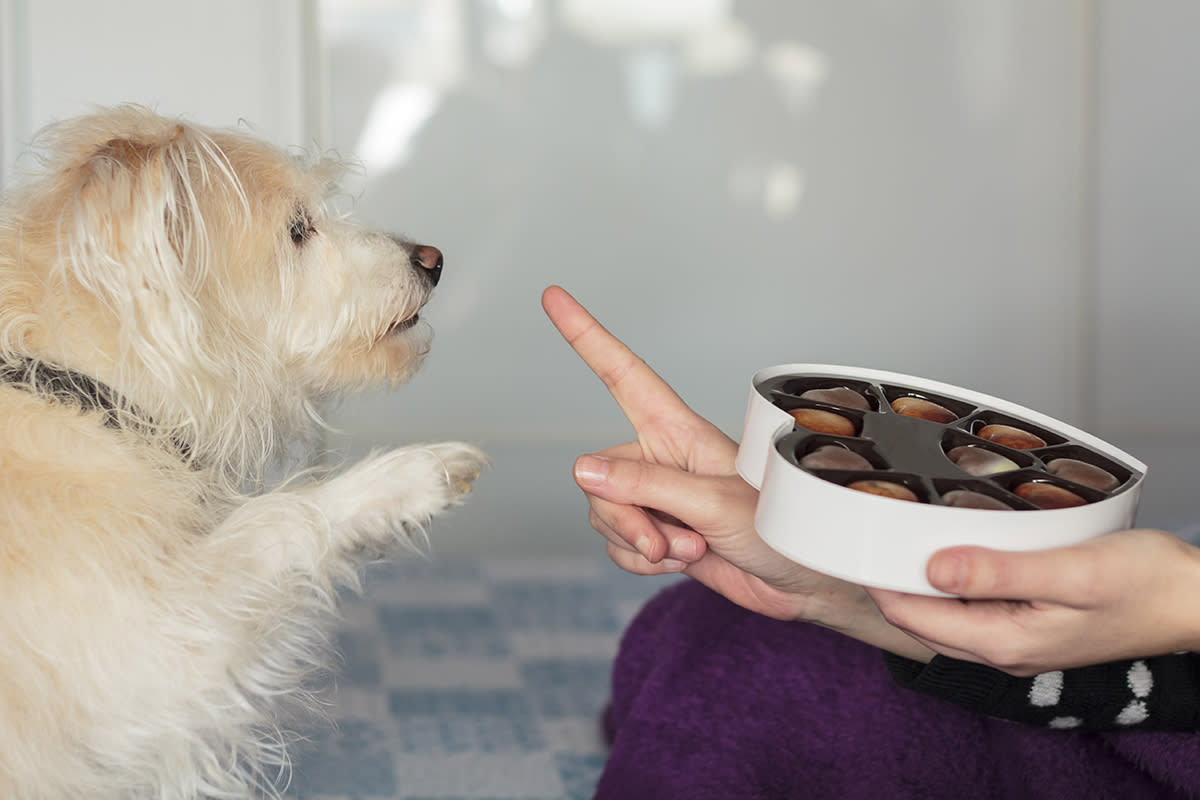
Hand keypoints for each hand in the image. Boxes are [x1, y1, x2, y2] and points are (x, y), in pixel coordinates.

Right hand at [541, 286, 932, 657]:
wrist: (801, 584)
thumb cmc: (780, 528)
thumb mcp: (713, 504)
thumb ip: (646, 487)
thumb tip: (583, 469)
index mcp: (679, 431)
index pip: (623, 375)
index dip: (587, 336)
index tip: (554, 298)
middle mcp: (661, 459)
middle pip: (599, 476)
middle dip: (624, 517)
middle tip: (666, 541)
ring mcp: (657, 498)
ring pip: (604, 514)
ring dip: (638, 544)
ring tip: (689, 550)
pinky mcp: (657, 533)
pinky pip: (617, 545)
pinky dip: (641, 562)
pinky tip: (680, 563)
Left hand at [869, 528, 1199, 674]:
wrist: (1195, 600)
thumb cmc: (1146, 584)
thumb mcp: (1071, 571)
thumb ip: (999, 572)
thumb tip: (933, 568)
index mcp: (1007, 641)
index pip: (915, 617)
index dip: (880, 581)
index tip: (856, 543)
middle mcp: (1005, 649)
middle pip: (922, 620)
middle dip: (890, 583)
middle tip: (867, 534)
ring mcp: (1017, 641)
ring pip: (945, 615)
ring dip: (919, 583)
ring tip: (897, 538)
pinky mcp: (1029, 626)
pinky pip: (972, 609)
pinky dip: (952, 583)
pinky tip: (950, 553)